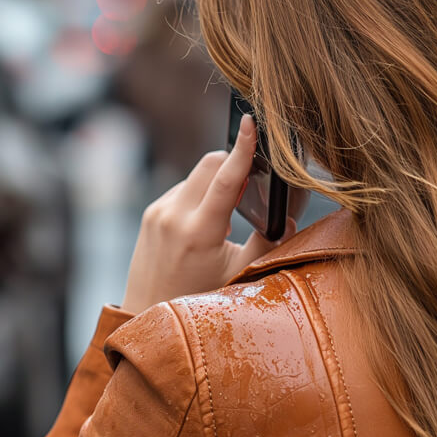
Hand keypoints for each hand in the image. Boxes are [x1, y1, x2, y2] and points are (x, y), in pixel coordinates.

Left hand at [120, 115, 296, 314]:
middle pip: (210, 164)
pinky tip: (204, 223)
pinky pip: (181, 189)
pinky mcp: (150, 214)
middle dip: (233, 164)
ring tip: (224, 218)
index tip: (250, 122)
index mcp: (199, 232)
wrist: (147, 314)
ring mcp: (157, 213)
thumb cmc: (198, 300)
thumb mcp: (238, 275)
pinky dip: (199, 196)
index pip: (226, 178)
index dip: (242, 148)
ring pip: (196, 175)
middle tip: (250, 184)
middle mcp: (173, 216)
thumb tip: (289, 219)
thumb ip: (267, 244)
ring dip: (215, 183)